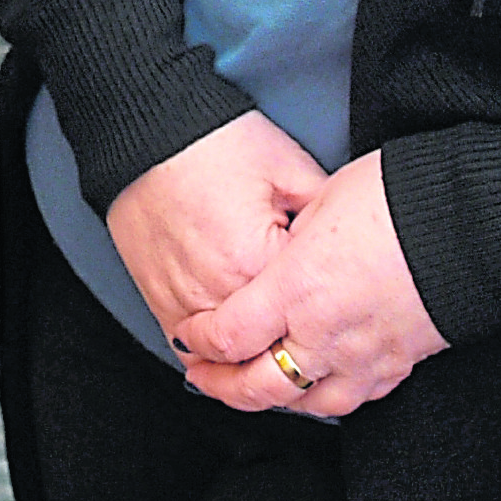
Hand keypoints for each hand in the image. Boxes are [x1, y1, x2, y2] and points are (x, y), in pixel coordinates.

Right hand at [106, 107, 332, 339]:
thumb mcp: (289, 168)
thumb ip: (324, 214)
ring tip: (282, 355)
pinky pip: (191, 352)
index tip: (340, 304)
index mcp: (256, 263)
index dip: (329, 305)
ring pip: (229, 364)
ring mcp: (185, 303)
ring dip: (256, 362)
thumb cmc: (213, 145)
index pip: (307, 312)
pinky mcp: (160, 302)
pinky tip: (237, 351)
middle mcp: (217, 293)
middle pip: (269, 349)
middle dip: (297, 346)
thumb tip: (351, 242)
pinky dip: (215, 356)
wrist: (148, 136)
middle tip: (321, 338)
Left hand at [168, 149, 448, 418]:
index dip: (198, 340)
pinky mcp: (398, 364)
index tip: (188, 333)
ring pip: (304, 404)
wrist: (472, 223)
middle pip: (256, 387)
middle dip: (220, 385)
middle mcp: (324, 332)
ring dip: (271, 400)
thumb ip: (290, 238)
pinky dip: (324, 397)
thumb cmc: (400, 199)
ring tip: (252, 388)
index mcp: (296, 288)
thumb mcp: (323, 199)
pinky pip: (352, 398)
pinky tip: (316, 385)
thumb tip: (276, 249)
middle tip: (202, 375)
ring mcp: (363, 355)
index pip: (227, 335)